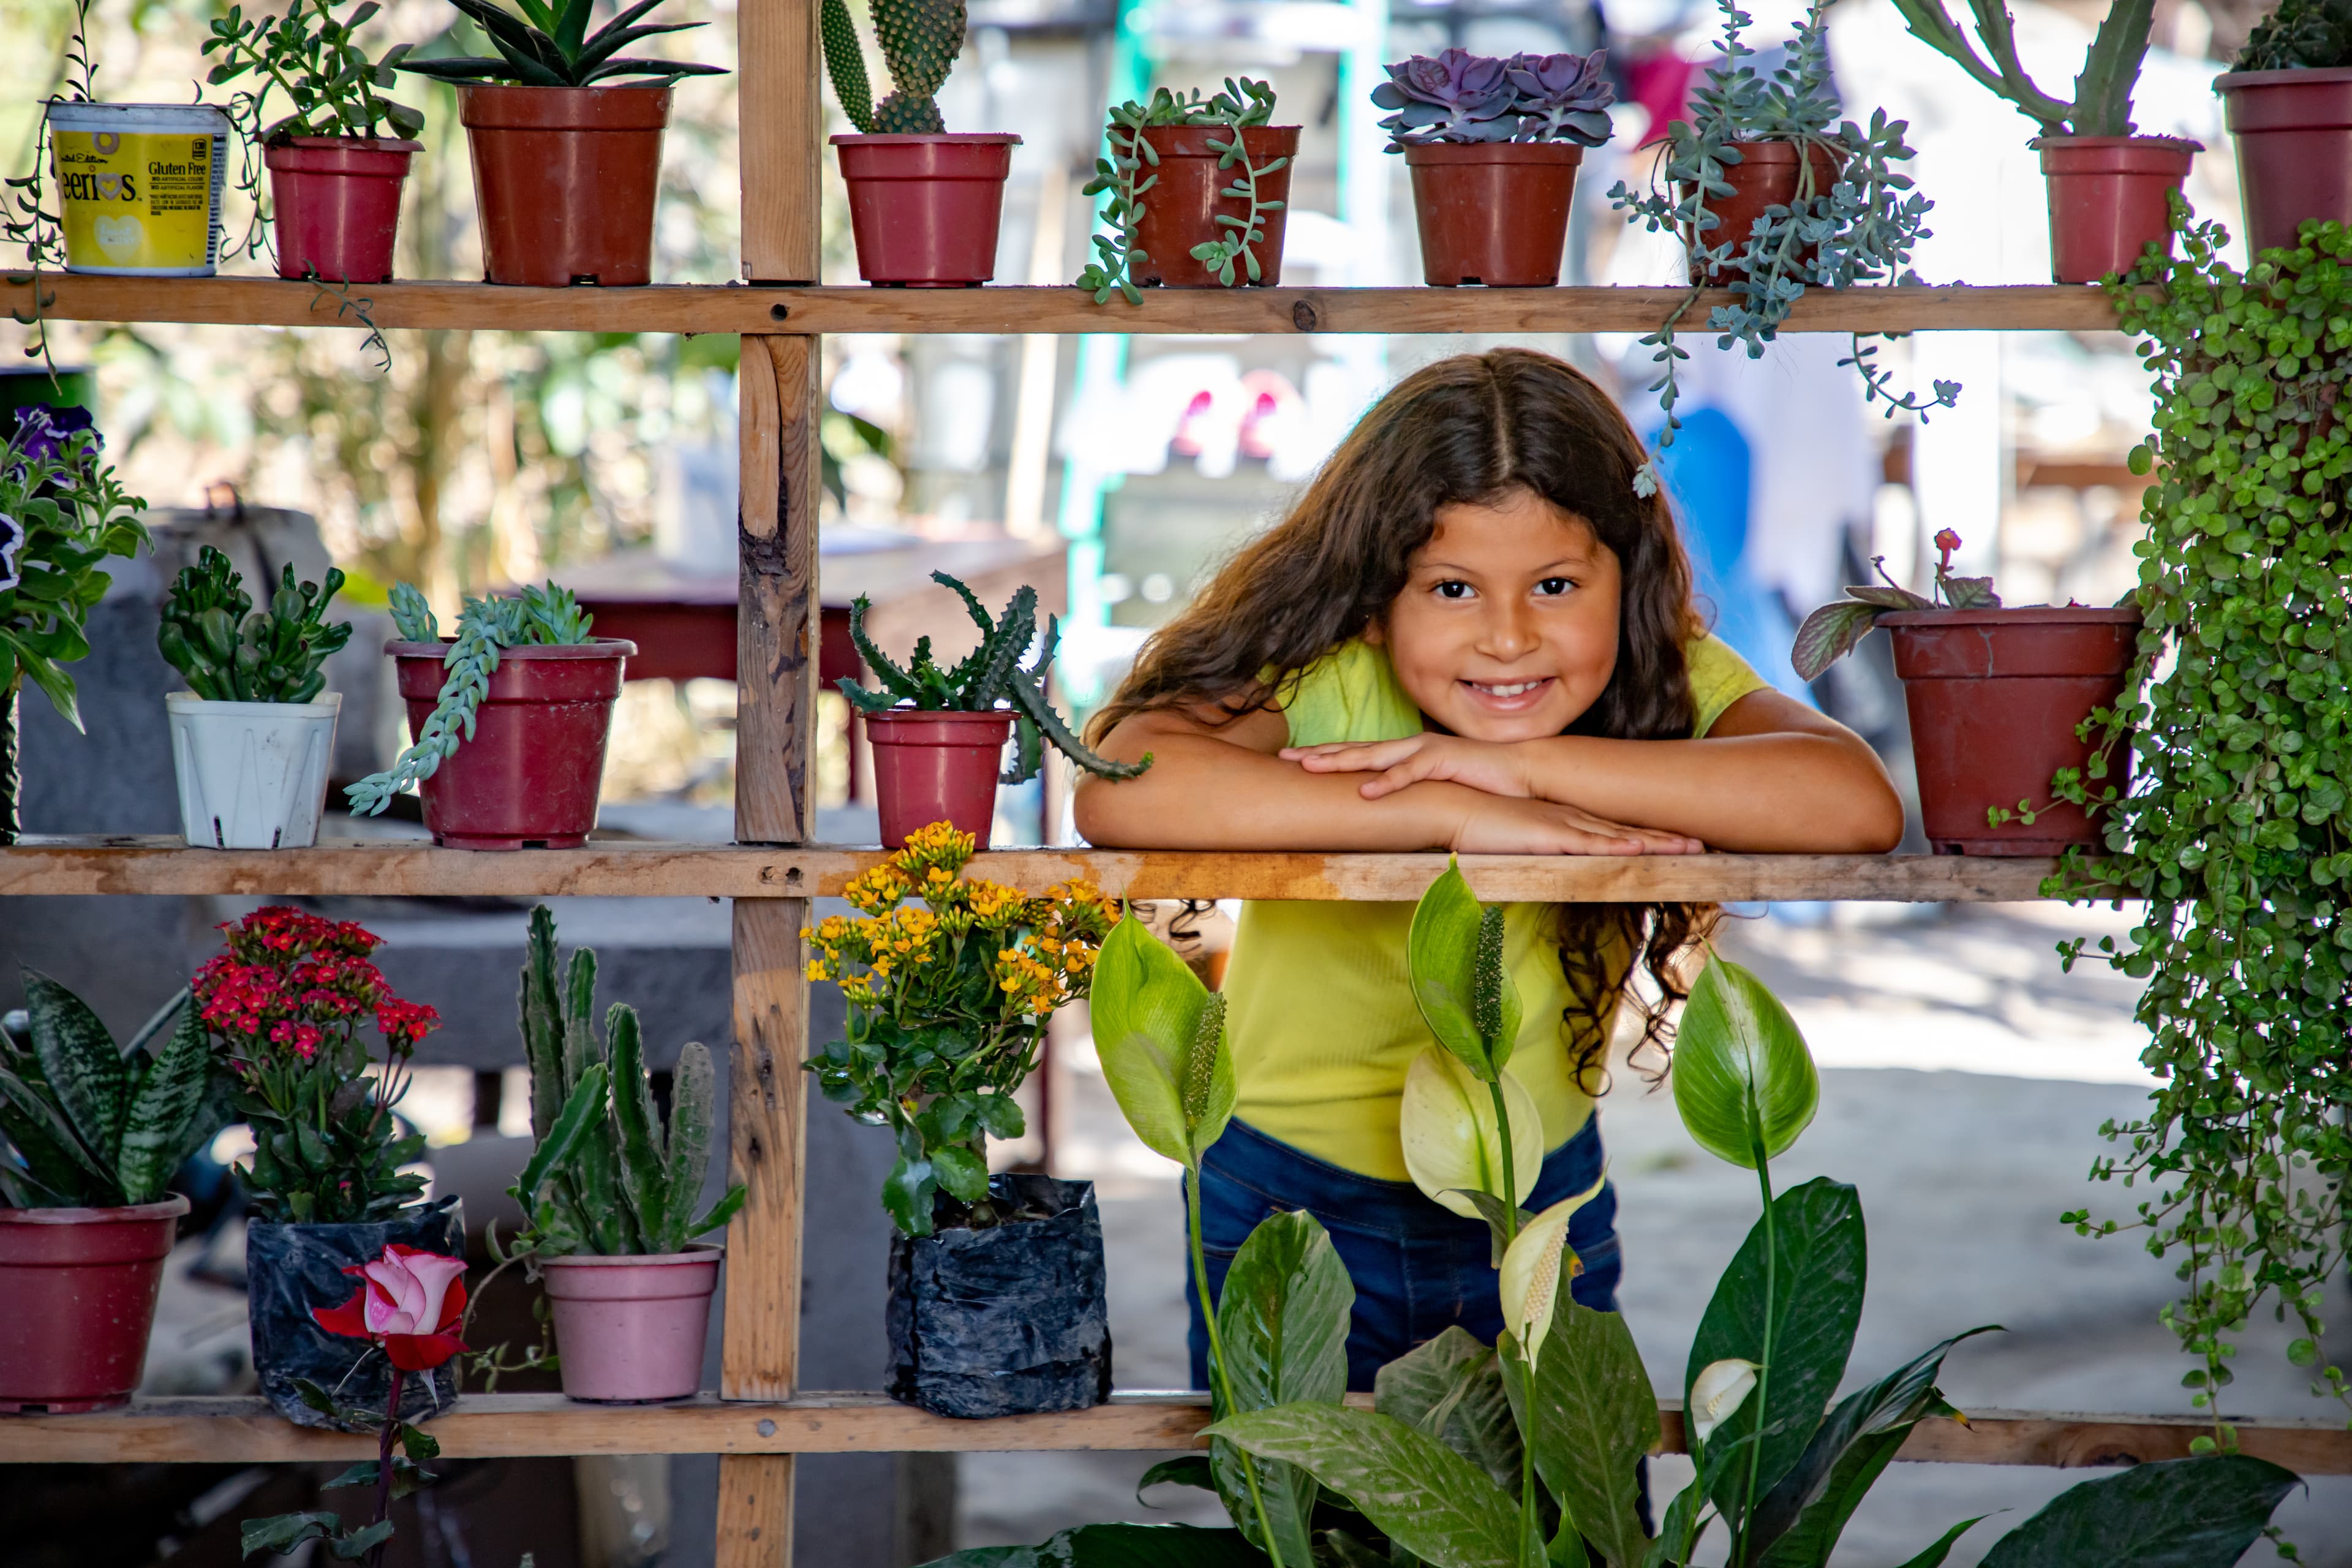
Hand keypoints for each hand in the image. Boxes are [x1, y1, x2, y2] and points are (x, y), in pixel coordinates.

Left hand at [1283, 732, 1532, 800]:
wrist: (1519, 770)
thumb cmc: (1477, 781)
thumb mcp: (1434, 788)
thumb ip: (1410, 794)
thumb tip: (1385, 808)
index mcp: (1405, 752)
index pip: (1357, 752)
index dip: (1325, 754)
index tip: (1292, 759)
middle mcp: (1409, 746)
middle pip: (1356, 749)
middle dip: (1319, 752)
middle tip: (1284, 757)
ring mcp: (1425, 751)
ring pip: (1375, 756)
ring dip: (1341, 762)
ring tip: (1310, 767)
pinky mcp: (1443, 761)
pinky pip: (1410, 773)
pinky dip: (1387, 782)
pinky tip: (1365, 791)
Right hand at [1447, 792, 1706, 856]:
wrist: (1452, 807)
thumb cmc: (1476, 827)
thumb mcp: (1513, 844)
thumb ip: (1532, 853)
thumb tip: (1539, 870)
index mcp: (1564, 822)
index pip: (1613, 831)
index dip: (1646, 837)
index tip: (1674, 843)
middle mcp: (1570, 820)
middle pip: (1627, 832)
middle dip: (1665, 838)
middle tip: (1701, 844)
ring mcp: (1562, 825)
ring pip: (1618, 837)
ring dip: (1656, 843)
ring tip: (1689, 848)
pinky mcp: (1548, 835)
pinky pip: (1589, 844)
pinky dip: (1617, 847)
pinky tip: (1641, 849)